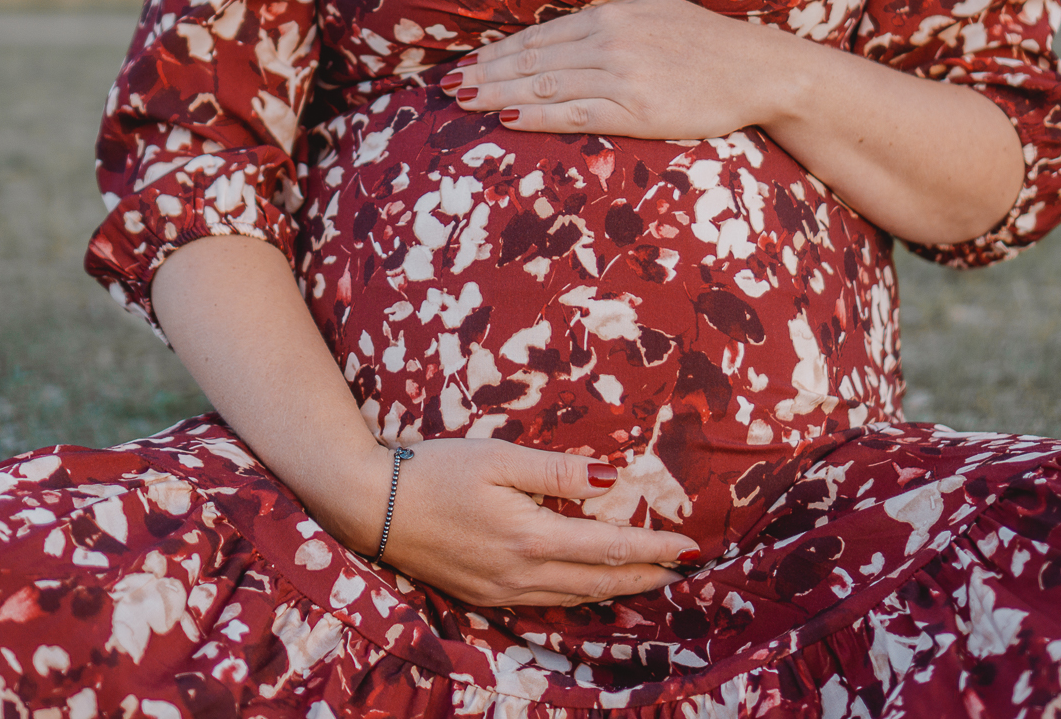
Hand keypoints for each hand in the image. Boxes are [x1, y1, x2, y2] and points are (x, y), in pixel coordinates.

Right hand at [369, 438, 698, 606]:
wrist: (371, 508)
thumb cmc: (433, 472)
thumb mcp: (498, 458)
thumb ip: (558, 472)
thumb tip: (613, 481)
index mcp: (531, 538)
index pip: (610, 549)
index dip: (654, 548)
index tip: (690, 544)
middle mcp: (521, 574)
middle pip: (600, 582)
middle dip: (646, 576)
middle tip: (683, 567)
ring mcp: (501, 591)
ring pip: (575, 598)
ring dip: (617, 589)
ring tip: (649, 578)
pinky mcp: (484, 595)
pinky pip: (547, 602)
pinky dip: (580, 596)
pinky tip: (590, 587)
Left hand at [440, 0, 794, 139]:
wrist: (761, 70)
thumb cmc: (711, 48)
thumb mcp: (657, 16)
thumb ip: (613, 25)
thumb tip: (571, 38)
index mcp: (613, 14)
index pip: (541, 35)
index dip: (498, 51)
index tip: (466, 62)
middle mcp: (611, 39)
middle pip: (532, 58)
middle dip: (484, 71)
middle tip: (446, 84)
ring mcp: (622, 74)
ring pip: (543, 83)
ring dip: (495, 92)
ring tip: (461, 100)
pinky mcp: (636, 109)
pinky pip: (572, 112)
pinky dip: (533, 114)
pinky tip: (503, 118)